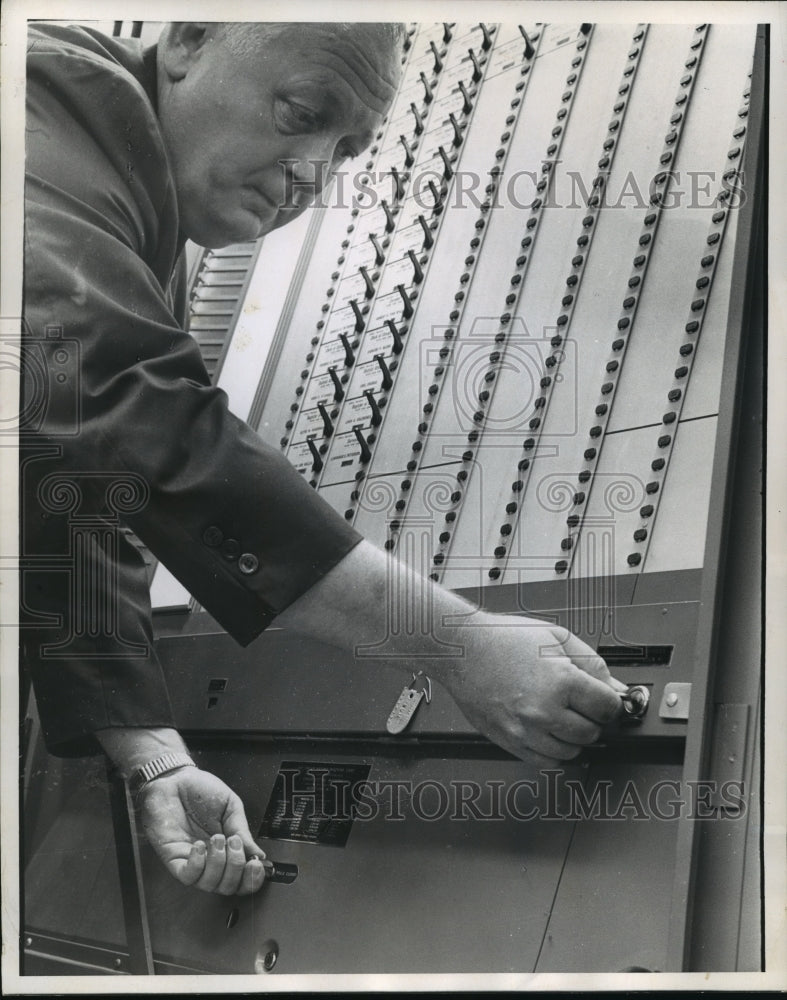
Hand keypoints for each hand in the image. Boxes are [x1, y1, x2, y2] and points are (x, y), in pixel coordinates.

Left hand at [137, 766, 265, 894]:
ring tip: (217, 838)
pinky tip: (199, 845)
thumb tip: (258, 854)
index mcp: (228, 848)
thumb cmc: (200, 790)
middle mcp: (211, 859)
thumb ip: (243, 830)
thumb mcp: (231, 806)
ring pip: (209, 885)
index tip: (256, 864)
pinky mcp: (173, 859)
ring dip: (218, 863)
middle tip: (234, 842)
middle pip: (227, 887)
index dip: (252, 878)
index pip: (242, 878)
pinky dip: (198, 864)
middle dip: (236, 867)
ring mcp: (192, 861)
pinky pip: (188, 876)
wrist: (175, 779)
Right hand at [440, 612, 625, 766]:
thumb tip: (615, 688)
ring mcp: (526, 730)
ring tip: (562, 715)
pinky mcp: (510, 742)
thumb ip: (593, 663)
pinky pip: (546, 762)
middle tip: (582, 705)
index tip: (604, 699)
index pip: (608, 708)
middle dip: (593, 719)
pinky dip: (554, 752)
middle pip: (592, 733)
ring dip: (574, 737)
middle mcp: (544, 710)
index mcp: (561, 681)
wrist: (462, 649)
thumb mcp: (557, 637)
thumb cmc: (504, 639)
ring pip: (571, 752)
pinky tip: (549, 731)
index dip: (610, 702)